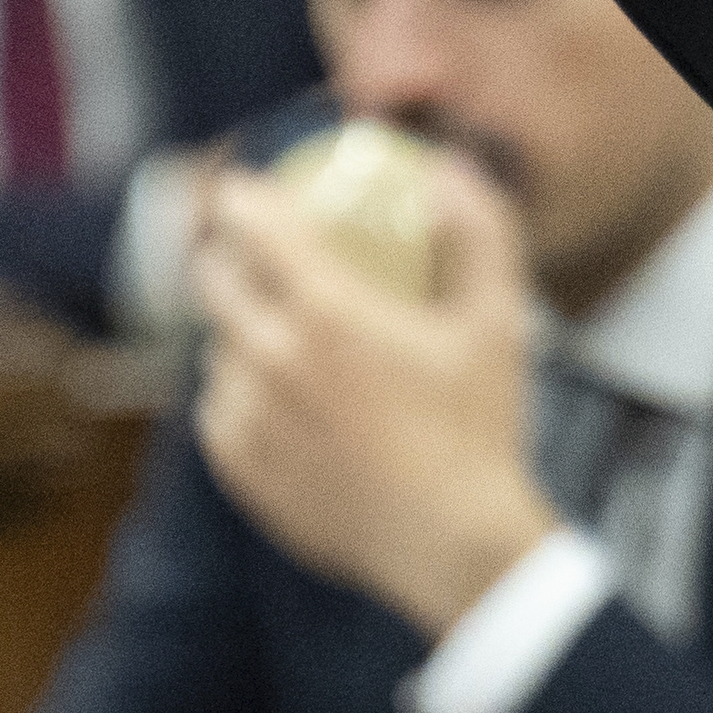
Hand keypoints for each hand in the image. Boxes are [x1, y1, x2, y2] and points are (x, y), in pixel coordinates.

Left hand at [192, 152, 555, 637]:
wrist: (449, 543)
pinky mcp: (239, 466)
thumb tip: (446, 170)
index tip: (246, 185)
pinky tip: (286, 395)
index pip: (252, 226)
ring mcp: (246, 418)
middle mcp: (270, 359)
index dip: (242, 195)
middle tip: (258, 248)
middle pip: (213, 279)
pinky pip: (218, 406)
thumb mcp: (499, 320)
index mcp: (327, 312)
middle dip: (228, 252)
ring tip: (287, 331)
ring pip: (217, 347)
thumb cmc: (479, 429)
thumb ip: (477, 231)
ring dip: (242, 327)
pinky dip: (242, 388)